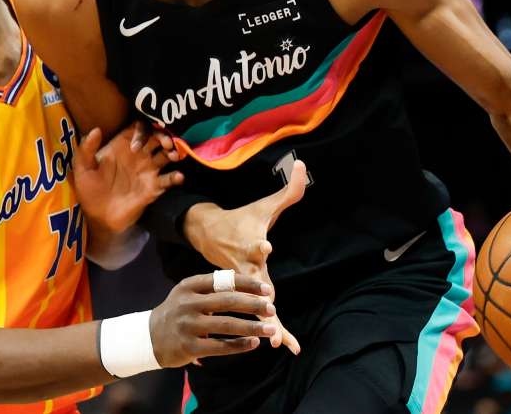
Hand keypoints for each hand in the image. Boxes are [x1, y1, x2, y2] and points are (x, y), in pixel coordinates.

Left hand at [73, 123, 182, 234]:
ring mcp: (148, 170)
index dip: (142, 131)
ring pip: (167, 155)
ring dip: (174, 152)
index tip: (136, 145)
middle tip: (166, 143)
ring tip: (174, 156)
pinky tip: (178, 177)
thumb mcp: (83, 170)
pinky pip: (169, 179)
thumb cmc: (89, 191)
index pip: (138, 128)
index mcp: (122, 147)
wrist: (98, 218)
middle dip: (164, 137)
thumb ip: (86, 149)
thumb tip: (96, 129)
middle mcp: (138, 155)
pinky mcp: (154, 187)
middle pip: (157, 137)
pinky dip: (176, 177)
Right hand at [150, 272, 277, 367]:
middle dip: (253, 305)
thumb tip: (247, 283)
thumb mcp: (188, 292)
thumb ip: (213, 286)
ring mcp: (188, 326)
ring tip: (270, 329)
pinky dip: (239, 345)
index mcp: (190, 286)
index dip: (248, 284)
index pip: (224, 281)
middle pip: (228, 301)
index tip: (267, 289)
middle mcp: (188, 304)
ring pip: (227, 325)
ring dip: (252, 327)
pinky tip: (254, 344)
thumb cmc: (178, 311)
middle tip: (272, 308)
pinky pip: (220, 346)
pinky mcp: (189, 347)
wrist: (148, 337)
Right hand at [182, 161, 308, 353]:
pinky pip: (255, 316)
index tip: (264, 244)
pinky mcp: (242, 296)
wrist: (207, 234)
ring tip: (279, 342)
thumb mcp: (264, 205)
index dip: (259, 244)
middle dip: (261, 296)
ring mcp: (240, 285)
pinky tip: (278, 346)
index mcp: (249, 243)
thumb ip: (289, 190)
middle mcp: (243, 266)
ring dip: (266, 324)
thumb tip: (303, 164)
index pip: (254, 244)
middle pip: (254, 283)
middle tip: (270, 307)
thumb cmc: (241, 220)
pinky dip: (265, 331)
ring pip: (254, 307)